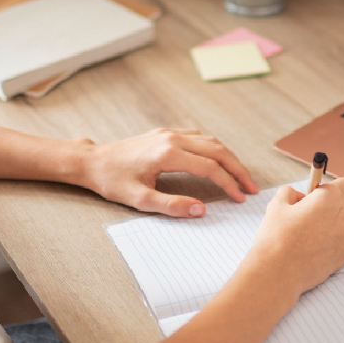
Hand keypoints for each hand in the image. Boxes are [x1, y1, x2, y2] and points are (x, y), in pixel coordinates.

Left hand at [77, 128, 257, 217]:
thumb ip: (171, 206)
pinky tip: (218, 161)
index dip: (229, 183)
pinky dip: (214, 149)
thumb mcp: (139, 200)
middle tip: (251, 187)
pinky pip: (198, 137)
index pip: (210, 168)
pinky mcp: (165, 133)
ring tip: (239, 176)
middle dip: (238, 169)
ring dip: (228, 158)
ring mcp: (169, 133)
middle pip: (218, 150)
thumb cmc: (112, 181)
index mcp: (168, 154)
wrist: (92, 161)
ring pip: (210, 141)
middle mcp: (172, 138)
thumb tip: (201, 210)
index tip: (241, 198)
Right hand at [241, 178, 343, 297]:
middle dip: (335, 206)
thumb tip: (298, 196)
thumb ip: (290, 192)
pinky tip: (314, 248)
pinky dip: (333, 243)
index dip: (331, 188)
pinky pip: (343, 243)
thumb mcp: (278, 204)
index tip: (318, 195)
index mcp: (331, 197)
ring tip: (311, 234)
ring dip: (335, 225)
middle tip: (312, 215)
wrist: (278, 272)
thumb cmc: (277, 236)